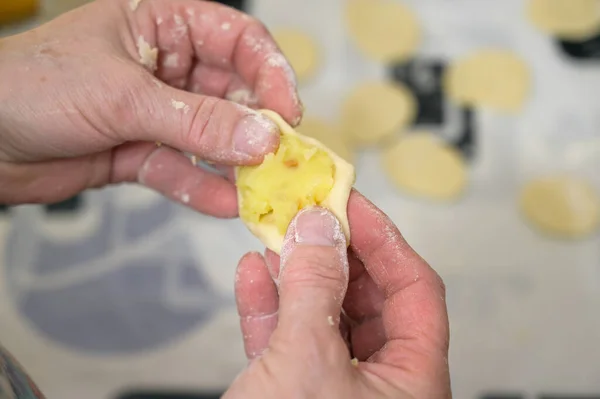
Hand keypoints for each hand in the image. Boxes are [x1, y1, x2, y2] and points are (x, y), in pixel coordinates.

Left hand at [0, 0, 301, 215]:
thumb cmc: (33, 86)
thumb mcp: (124, 96)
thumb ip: (197, 121)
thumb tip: (262, 138)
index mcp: (163, 25)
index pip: (237, 39)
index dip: (270, 71)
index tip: (288, 110)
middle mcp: (167, 67)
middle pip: (232, 93)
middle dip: (256, 126)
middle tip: (281, 158)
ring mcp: (156, 113)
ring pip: (210, 137)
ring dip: (235, 163)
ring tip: (261, 188)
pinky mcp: (141, 152)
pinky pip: (182, 170)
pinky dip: (202, 187)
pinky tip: (226, 204)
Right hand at [228, 191, 450, 397]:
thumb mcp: (308, 358)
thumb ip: (315, 289)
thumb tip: (318, 228)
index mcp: (411, 378)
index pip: (414, 289)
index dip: (383, 239)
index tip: (349, 203)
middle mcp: (380, 382)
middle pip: (368, 297)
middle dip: (333, 252)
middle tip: (308, 215)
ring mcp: (336, 387)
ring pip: (324, 316)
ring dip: (297, 275)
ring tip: (276, 236)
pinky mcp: (296, 392)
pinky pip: (288, 341)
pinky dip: (270, 308)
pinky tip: (253, 275)